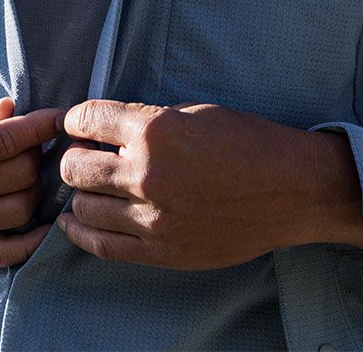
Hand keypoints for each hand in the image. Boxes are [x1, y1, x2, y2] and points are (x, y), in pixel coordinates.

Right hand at [0, 97, 65, 266]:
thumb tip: (10, 108)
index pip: (4, 140)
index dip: (40, 126)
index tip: (59, 116)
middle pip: (19, 173)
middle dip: (37, 152)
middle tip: (35, 140)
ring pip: (21, 208)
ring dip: (36, 187)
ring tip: (29, 170)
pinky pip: (6, 252)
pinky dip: (34, 239)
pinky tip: (44, 217)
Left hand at [55, 100, 354, 269]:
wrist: (290, 189)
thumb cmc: (246, 141)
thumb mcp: (193, 112)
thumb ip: (145, 120)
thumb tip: (104, 129)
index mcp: (154, 129)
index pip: (86, 119)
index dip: (74, 119)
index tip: (76, 123)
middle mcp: (146, 173)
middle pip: (74, 166)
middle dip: (72, 156)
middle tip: (82, 154)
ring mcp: (152, 216)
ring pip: (83, 206)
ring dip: (79, 192)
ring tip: (88, 186)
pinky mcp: (162, 250)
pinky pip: (102, 245)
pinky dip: (80, 232)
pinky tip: (73, 222)